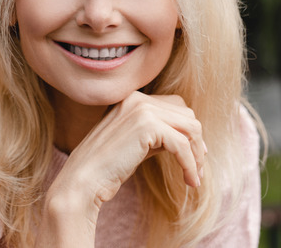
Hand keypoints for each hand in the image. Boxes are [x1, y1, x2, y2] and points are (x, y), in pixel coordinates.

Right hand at [53, 91, 205, 205]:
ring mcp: (142, 109)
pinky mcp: (146, 126)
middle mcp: (138, 98)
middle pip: (187, 114)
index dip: (189, 130)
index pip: (176, 105)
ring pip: (189, 128)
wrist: (83, 179)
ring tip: (194, 178)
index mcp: (133, 98)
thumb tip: (191, 139)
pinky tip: (189, 181)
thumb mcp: (136, 143)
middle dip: (197, 143)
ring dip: (197, 155)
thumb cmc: (107, 167)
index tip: (196, 154)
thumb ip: (158, 134)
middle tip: (198, 170)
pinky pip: (182, 145)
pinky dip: (190, 165)